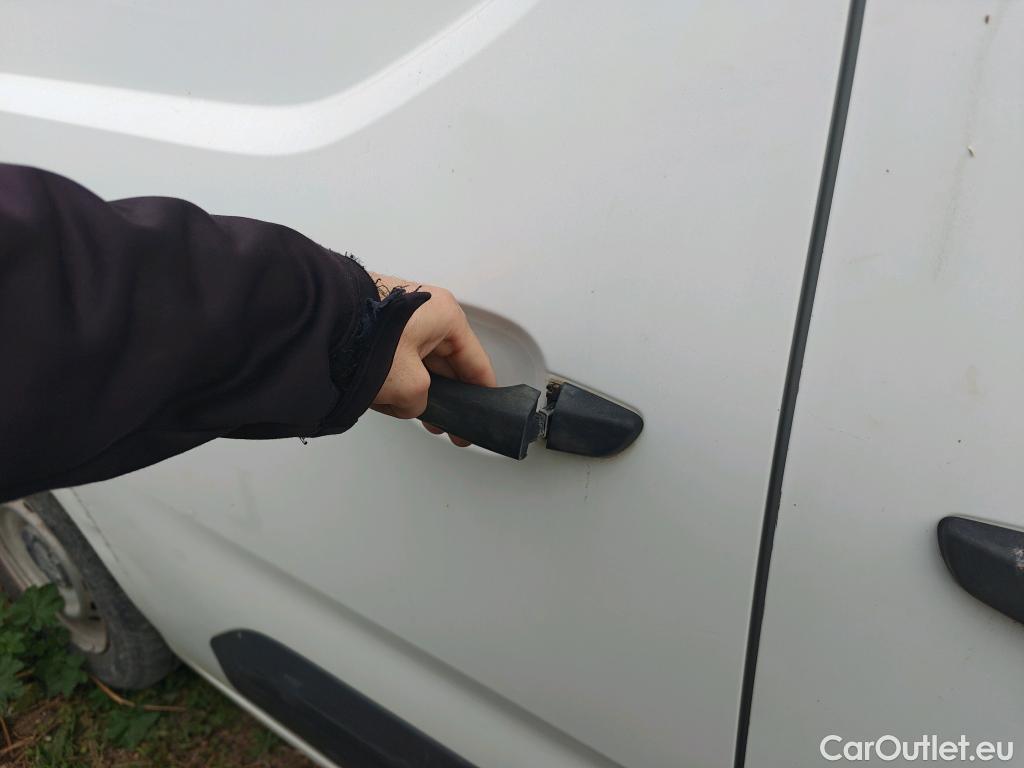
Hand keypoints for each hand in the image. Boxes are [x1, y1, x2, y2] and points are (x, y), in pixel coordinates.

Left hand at [369, 273, 495, 445]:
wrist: (317, 320)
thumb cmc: (365, 338)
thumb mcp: (409, 386)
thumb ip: (422, 402)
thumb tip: (413, 403)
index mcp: (447, 316)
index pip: (475, 362)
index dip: (481, 393)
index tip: (484, 411)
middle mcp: (427, 309)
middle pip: (446, 363)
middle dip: (442, 395)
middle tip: (442, 422)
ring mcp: (400, 313)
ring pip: (418, 360)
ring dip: (411, 387)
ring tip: (400, 407)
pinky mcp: (377, 320)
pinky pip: (395, 354)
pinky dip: (391, 375)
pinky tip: (381, 393)